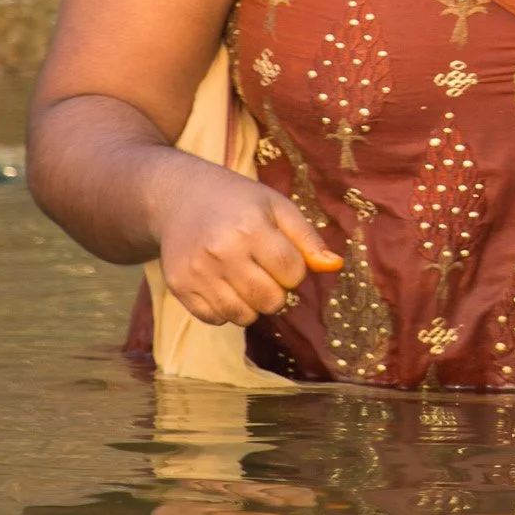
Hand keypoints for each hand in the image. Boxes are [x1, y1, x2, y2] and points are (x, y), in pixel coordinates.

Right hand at [152, 160, 342, 326]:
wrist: (179, 197)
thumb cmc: (238, 201)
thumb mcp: (277, 207)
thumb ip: (308, 239)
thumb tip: (335, 266)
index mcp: (251, 228)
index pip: (293, 274)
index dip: (294, 269)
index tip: (281, 254)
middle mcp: (221, 252)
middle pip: (270, 301)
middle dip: (276, 291)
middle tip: (264, 270)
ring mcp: (197, 272)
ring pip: (243, 316)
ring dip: (252, 304)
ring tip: (244, 277)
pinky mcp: (179, 287)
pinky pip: (215, 318)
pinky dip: (225, 309)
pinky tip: (222, 283)